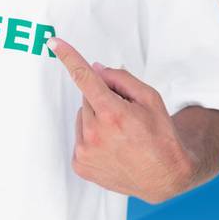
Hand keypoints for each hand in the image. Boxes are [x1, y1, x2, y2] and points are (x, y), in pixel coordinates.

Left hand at [48, 36, 193, 203]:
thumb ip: (121, 79)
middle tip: (125, 117)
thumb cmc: (160, 135)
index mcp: (113, 114)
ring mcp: (85, 152)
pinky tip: (112, 148)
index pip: (84, 78)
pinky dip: (92, 139)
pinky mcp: (80, 165)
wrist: (164, 176)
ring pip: (83, 118)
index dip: (68, 57)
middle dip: (103, 101)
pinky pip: (80, 138)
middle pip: (87, 99)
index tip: (53, 43)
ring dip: (97, 120)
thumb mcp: (150, 99)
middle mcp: (95, 133)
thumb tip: (94, 69)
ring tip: (120, 136)